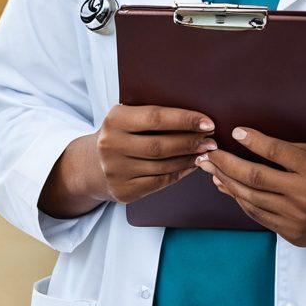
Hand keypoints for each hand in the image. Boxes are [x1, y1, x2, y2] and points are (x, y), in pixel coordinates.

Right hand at [93, 104, 216, 204]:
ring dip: (189, 158)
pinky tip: (193, 165)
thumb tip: (196, 116)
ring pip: (163, 166)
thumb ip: (153, 114)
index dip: (184, 120)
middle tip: (212, 140)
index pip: (155, 117)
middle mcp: (111, 145)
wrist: (93, 164)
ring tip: (206, 151)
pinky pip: (160, 182)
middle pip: (160, 145)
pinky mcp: (124, 191)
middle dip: (191, 142)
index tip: (208, 122)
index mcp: (114, 120)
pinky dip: (181, 173)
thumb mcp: (128, 117)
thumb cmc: (122, 134)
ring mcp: (116, 171)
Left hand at [198, 128, 305, 247]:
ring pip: (251, 198)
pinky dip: (241, 200)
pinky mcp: (292, 234)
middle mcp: (304, 195)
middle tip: (208, 153)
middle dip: (226, 163)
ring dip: (227, 183)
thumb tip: (249, 143)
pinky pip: (258, 215)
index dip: (253, 140)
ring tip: (211, 170)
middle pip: (255, 177)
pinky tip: (229, 188)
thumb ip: (288, 150)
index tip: (234, 131)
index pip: (276, 151)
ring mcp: (297, 218)